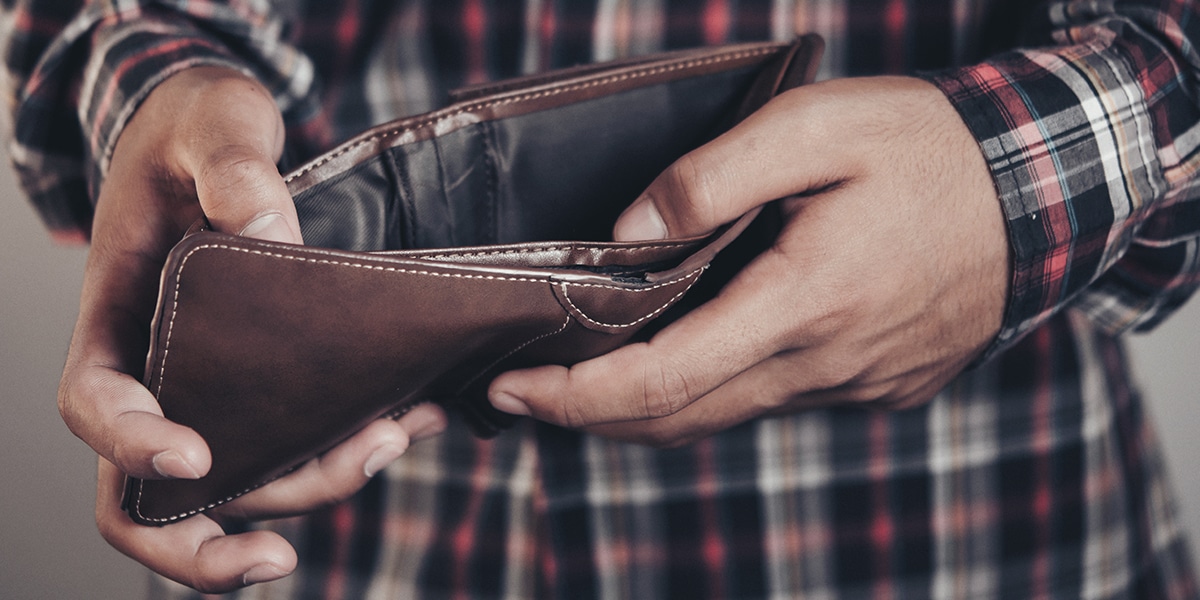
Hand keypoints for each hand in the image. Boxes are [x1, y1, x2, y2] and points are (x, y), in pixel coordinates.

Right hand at [58, 67, 447, 591]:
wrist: (218, 133)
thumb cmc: (195, 126)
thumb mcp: (212, 125)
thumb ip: (233, 169)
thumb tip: (270, 232)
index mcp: (116, 313)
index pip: (95, 402)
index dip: (131, 446)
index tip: (194, 456)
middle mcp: (158, 368)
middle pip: (155, 491)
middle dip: (207, 542)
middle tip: (279, 556)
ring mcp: (212, 383)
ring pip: (239, 479)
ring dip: (308, 488)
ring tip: (391, 439)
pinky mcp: (268, 380)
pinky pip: (295, 438)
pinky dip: (346, 450)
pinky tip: (409, 420)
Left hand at [488, 76, 1007, 446]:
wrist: (1045, 194)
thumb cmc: (933, 151)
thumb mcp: (820, 127)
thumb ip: (713, 178)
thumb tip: (628, 231)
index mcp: (804, 304)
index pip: (662, 380)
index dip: (574, 396)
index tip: (510, 389)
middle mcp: (824, 365)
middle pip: (679, 418)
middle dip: (589, 414)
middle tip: (524, 389)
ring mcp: (852, 385)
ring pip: (723, 416)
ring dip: (647, 408)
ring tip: (584, 376)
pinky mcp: (875, 386)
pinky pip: (773, 402)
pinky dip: (712, 392)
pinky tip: (686, 356)